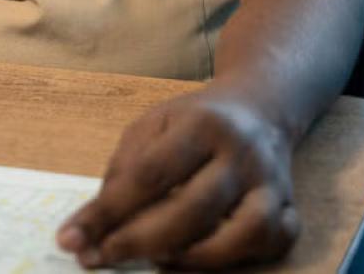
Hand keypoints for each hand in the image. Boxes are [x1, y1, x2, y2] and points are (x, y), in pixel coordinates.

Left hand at [56, 87, 299, 268]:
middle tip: (104, 258)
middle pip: (193, 208)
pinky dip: (238, 259)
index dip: (107, 212)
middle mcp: (242, 152)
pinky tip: (203, 257)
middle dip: (141, 241)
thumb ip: (122, 170)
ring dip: (194, 258)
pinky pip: (273, 243)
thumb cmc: (194, 120)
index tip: (73, 239)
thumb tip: (90, 227)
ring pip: (242, 232)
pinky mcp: (290, 207)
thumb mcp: (152, 125)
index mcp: (202, 123)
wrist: (260, 105)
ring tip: (158, 261)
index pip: (149, 174)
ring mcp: (272, 183)